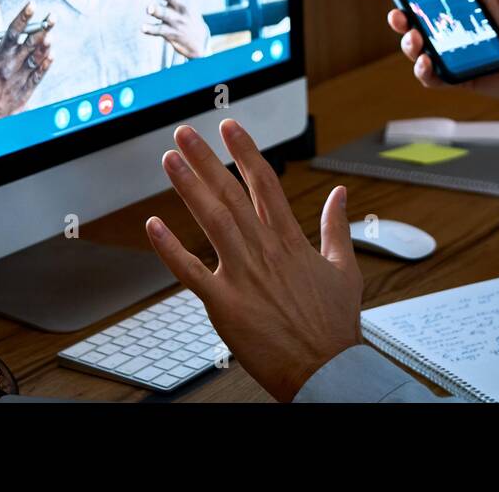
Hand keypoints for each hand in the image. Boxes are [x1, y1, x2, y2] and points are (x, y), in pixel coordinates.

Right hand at [0, 0, 53, 125]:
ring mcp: (18, 75)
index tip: (32, 4)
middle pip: (26, 43)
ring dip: (43, 47)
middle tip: (52, 17)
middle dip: (40, 30)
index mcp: (0, 51)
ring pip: (32, 59)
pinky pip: (36, 76)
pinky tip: (52, 55)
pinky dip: (44, 66)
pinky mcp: (26, 88)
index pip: (12, 31)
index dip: (22, 17)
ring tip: (51, 35)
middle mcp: (9, 62)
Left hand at [144, 0, 210, 57]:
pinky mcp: (170, 32)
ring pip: (165, 14)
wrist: (197, 37)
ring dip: (157, 10)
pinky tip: (142, 27)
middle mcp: (182, 5)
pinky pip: (159, 30)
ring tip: (149, 8)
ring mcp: (176, 19)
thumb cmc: (189, 4)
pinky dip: (151, 29)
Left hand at [145, 119, 362, 401]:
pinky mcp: (226, 305)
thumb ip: (337, 226)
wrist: (328, 371)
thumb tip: (341, 193)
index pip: (266, 183)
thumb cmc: (336, 325)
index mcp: (291, 241)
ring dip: (189, 188)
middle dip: (207, 159)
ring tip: (170, 159)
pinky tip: (153, 225)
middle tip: (186, 132)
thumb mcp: (345, 268)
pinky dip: (170, 249)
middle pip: (232, 193)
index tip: (230, 128)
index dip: (246, 152)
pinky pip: (192, 272)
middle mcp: (265, 251)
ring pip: (212, 221)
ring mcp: (244, 276)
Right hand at [389, 0, 498, 115]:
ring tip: (414, 37)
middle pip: (421, 22)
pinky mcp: (465, 78)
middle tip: (397, 13)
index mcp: (472, 4)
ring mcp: (462, 54)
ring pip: (422, 50)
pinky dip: (424, 71)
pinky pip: (437, 77)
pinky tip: (425, 61)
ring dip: (409, 43)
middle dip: (401, 17)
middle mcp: (462, 29)